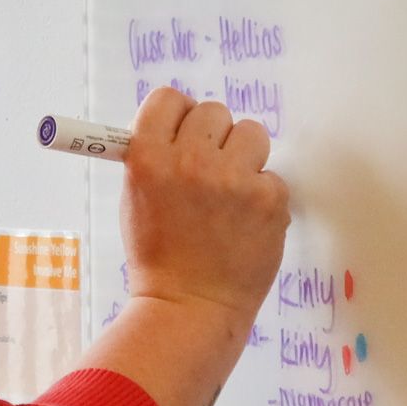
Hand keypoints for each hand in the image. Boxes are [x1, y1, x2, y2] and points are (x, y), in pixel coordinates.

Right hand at [119, 87, 289, 327]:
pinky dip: (262, 195)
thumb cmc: (159, 257)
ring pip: (250, 133)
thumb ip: (154, 156)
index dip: (178, 115)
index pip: (168, 98)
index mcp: (148, 157)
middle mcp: (190, 161)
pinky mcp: (268, 198)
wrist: (190, 307)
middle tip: (209, 170)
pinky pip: (271, 175)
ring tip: (232, 193)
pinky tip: (246, 222)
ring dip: (243, 157)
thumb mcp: (135, 198)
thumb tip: (177, 124)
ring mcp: (232, 179)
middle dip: (213, 138)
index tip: (183, 132)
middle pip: (213, 111)